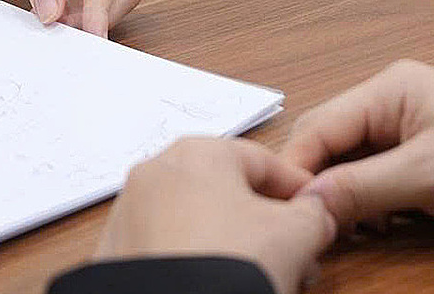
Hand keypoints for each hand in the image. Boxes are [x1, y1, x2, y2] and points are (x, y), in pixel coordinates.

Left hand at [94, 138, 336, 293]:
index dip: (299, 192)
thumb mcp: (296, 234)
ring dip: (232, 244)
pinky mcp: (115, 255)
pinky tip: (217, 285)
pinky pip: (168, 250)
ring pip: (196, 223)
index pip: (264, 163)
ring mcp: (129, 215)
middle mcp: (155, 174)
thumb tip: (316, 214)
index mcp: (198, 152)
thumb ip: (314, 213)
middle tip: (295, 255)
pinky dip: (194, 262)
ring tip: (259, 277)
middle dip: (265, 225)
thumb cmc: (227, 268)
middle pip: (227, 194)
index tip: (318, 215)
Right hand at [282, 61, 433, 236]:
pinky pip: (373, 179)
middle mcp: (391, 102)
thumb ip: (360, 188)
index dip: (297, 169)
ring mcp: (406, 130)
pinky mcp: (420, 158)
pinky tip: (376, 227)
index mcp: (390, 88)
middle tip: (313, 229)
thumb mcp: (427, 178)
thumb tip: (303, 203)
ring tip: (349, 231)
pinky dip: (367, 204)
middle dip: (318, 186)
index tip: (285, 213)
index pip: (320, 125)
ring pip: (349, 165)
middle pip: (330, 143)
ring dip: (344, 199)